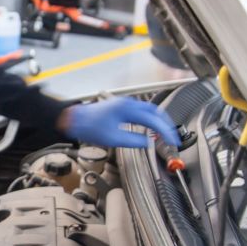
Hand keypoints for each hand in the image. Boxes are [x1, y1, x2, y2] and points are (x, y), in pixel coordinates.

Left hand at [60, 96, 179, 149]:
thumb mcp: (113, 139)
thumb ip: (134, 140)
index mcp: (128, 109)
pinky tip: (150, 127)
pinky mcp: (121, 106)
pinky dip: (150, 119)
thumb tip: (148, 142)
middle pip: (155, 112)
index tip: (172, 140)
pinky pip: (141, 111)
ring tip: (164, 133)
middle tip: (172, 136)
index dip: (165, 131)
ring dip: (158, 121)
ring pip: (149, 110)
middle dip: (166, 124)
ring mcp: (125, 103)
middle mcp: (128, 103)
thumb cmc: (89, 127)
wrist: (74, 119)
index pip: (154, 120)